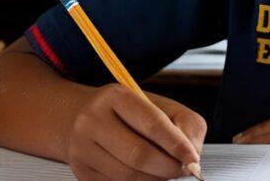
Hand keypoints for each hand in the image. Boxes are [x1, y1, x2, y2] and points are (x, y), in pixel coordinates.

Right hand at [64, 84, 206, 180]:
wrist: (76, 117)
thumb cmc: (126, 112)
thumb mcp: (157, 104)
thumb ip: (183, 124)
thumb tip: (192, 155)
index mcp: (116, 96)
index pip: (152, 124)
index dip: (177, 145)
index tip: (193, 158)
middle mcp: (93, 121)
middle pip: (139, 154)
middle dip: (169, 167)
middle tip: (185, 169)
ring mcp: (82, 149)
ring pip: (128, 176)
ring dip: (156, 178)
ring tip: (166, 170)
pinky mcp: (81, 172)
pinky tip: (147, 175)